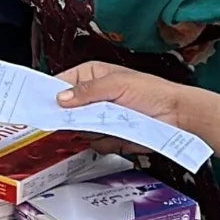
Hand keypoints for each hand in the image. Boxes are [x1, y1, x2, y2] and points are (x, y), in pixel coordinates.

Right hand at [56, 61, 196, 128]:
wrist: (177, 117)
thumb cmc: (153, 92)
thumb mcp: (117, 84)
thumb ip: (88, 91)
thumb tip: (61, 97)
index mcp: (91, 75)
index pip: (61, 84)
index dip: (50, 95)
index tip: (42, 105)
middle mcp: (93, 97)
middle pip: (67, 111)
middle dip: (73, 117)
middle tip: (82, 118)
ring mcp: (101, 118)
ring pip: (80, 130)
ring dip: (93, 130)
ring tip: (112, 123)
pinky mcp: (109, 136)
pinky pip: (95, 143)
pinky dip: (106, 142)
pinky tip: (119, 134)